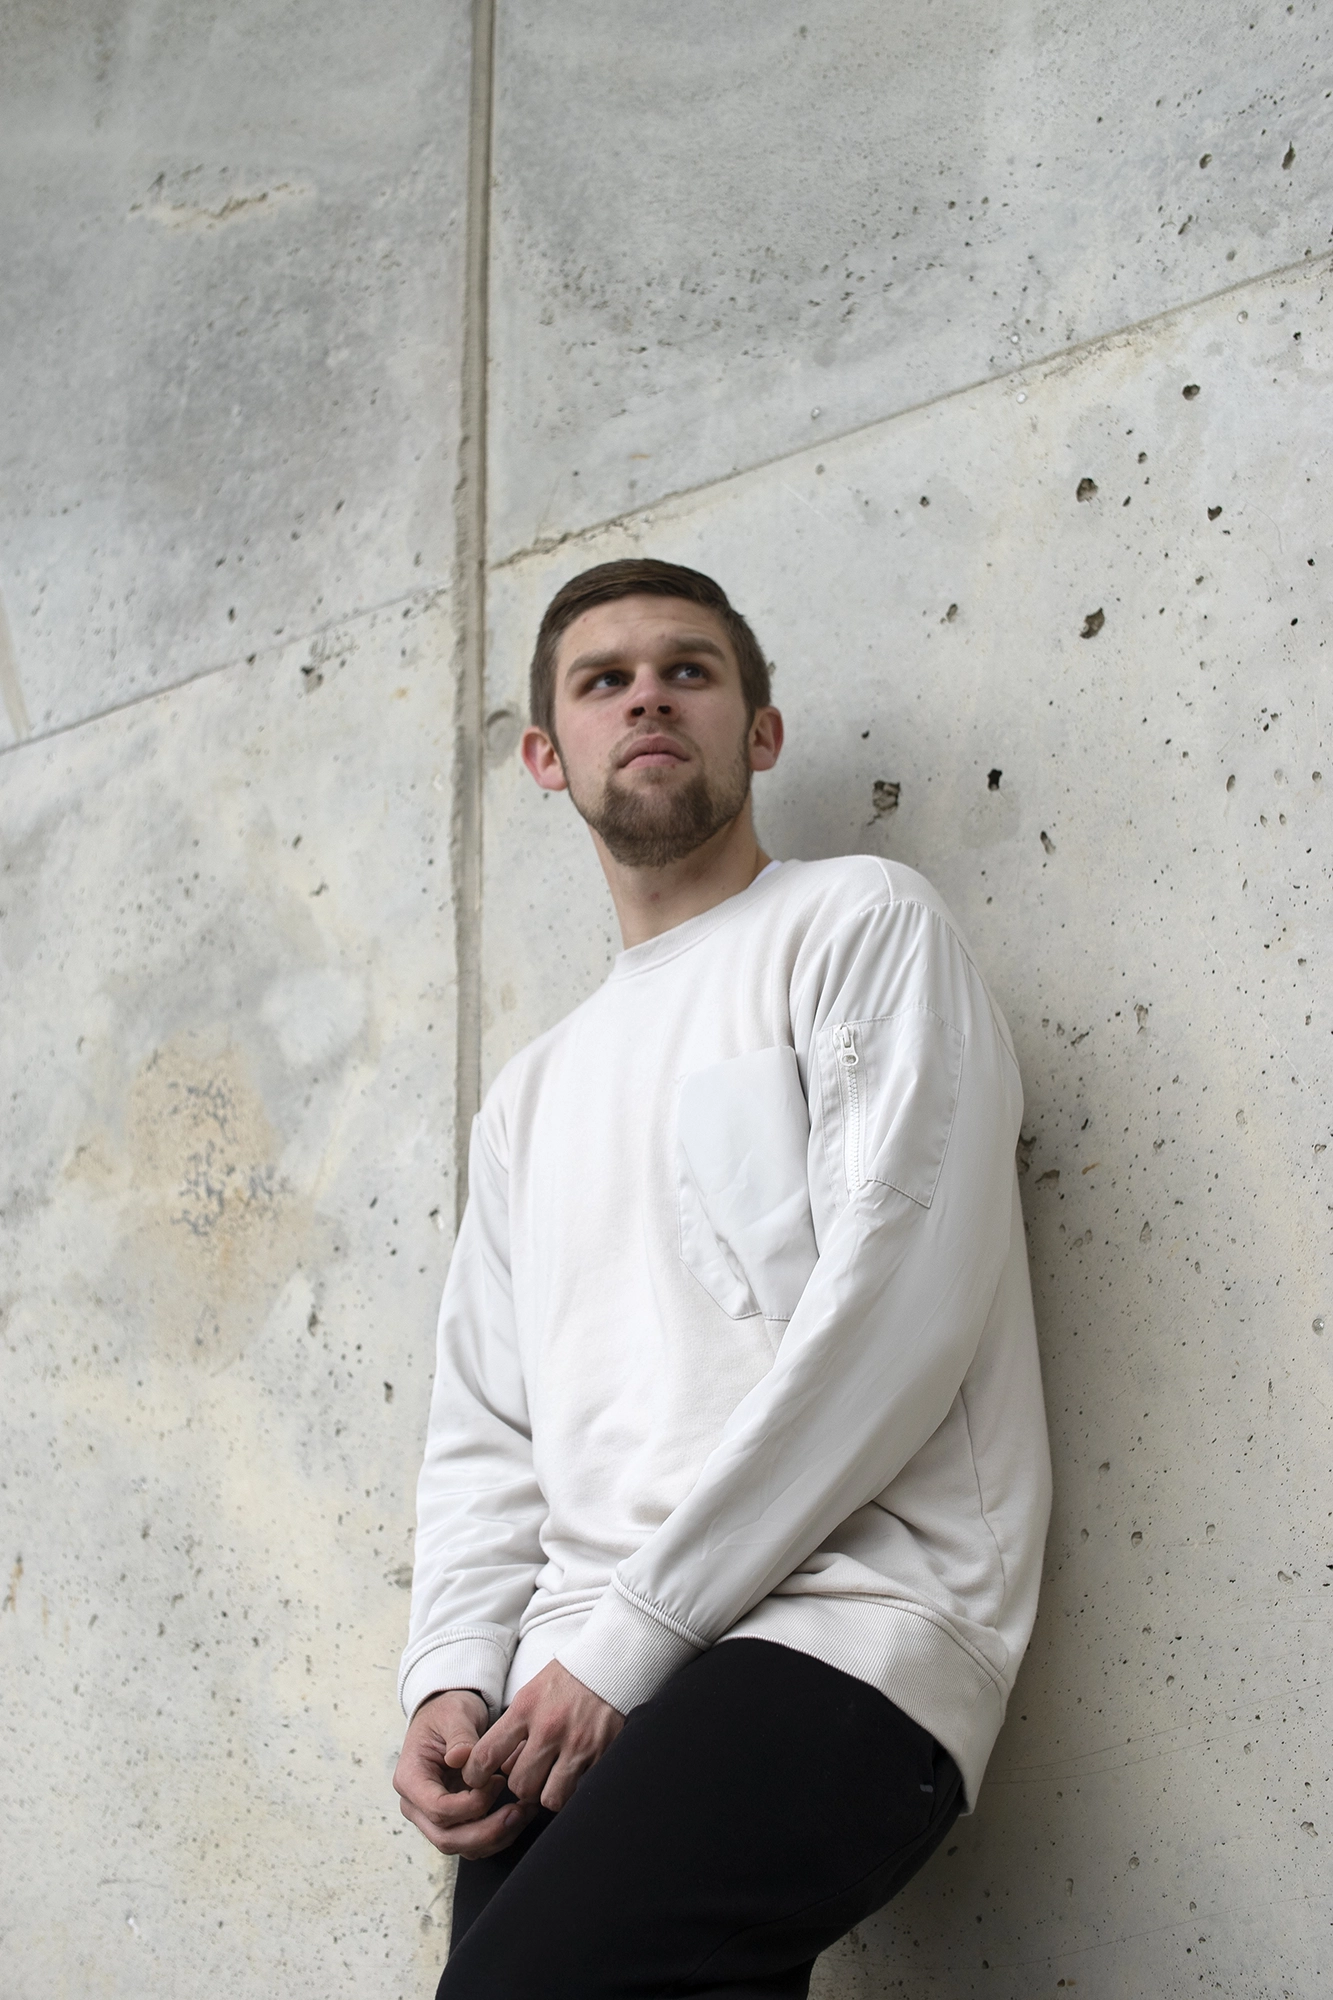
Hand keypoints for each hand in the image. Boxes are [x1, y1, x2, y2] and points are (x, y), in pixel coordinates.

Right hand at [393, 1689, 535, 1857]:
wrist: (447, 1715)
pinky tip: (518, 1816)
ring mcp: (432, 1816)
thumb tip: (460, 1757)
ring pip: (461, 1846)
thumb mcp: (455, 1714)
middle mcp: (416, 1805)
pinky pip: (472, 1841)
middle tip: (517, 1812)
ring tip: (523, 1813)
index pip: (438, 1809)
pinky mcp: (451, 1820)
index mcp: (410, 1779)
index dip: (470, 1804)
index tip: (496, 1782)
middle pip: (447, 1838)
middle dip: (486, 1831)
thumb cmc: (448, 1712)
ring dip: (495, 1837)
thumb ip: (459, 1736)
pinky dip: (497, 1835)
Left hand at [461, 1659, 623, 1812]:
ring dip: (548, 1793)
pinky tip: (572, 1775)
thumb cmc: (565, 1680)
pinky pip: (579, 1792)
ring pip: (550, 1798)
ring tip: (551, 1780)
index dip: (475, 1776)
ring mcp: (577, 1743)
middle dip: (521, 1786)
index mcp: (526, 1708)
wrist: (608, 1664)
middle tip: (529, 1776)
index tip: (477, 1781)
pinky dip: (573, 1789)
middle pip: (520, 1785)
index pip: (486, 1755)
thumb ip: (514, 1729)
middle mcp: (549, 1727)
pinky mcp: (601, 1753)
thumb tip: (502, 1767)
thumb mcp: (530, 1693)